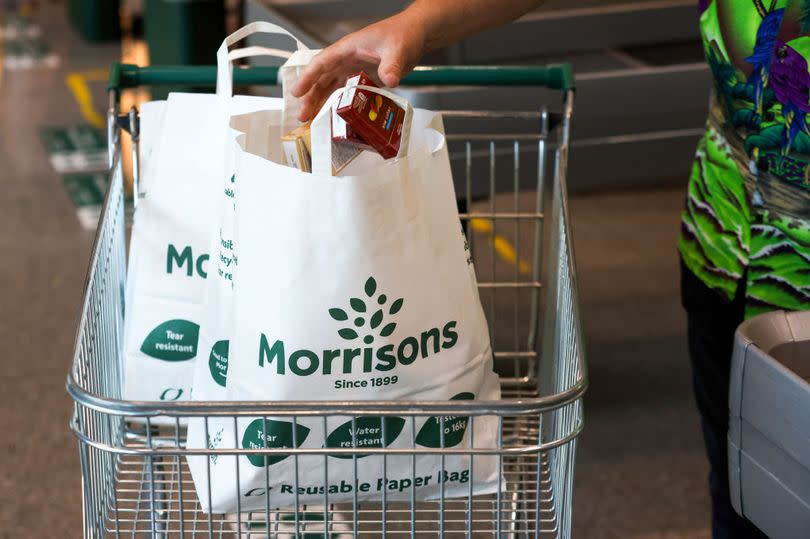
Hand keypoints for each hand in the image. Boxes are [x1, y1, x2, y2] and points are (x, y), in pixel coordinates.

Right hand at [291, 12, 425, 120]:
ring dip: (321, 103)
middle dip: (310, 97)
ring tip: (311, 121)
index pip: (322, 63)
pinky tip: (334, 119)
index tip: (297, 92)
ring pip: (331, 88)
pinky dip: (338, 106)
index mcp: (348, 49)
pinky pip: (346, 94)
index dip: (308, 77)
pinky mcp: (363, 80)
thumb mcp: (397, 49)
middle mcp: (346, 60)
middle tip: (302, 116)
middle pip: (322, 79)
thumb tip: (389, 79)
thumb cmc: (402, 34)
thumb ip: (391, 64)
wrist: (416, 36)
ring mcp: (354, 71)